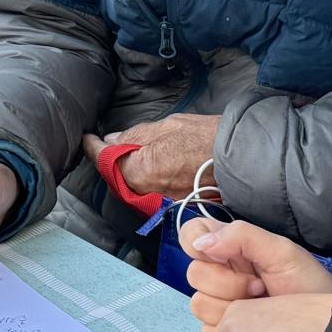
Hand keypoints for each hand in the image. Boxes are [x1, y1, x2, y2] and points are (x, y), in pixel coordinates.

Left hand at [80, 113, 219, 197]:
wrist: (244, 159)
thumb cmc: (208, 138)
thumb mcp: (168, 126)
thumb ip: (135, 135)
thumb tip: (112, 141)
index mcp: (141, 169)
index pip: (104, 159)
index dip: (92, 147)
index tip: (87, 137)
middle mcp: (147, 192)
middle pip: (115, 177)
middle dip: (108, 161)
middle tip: (104, 144)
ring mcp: (160, 202)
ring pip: (131, 186)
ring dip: (125, 171)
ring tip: (125, 153)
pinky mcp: (174, 205)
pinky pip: (149, 193)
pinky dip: (143, 180)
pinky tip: (147, 167)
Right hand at [136, 219, 331, 331]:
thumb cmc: (310, 287)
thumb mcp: (282, 252)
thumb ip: (241, 237)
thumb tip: (199, 244)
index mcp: (230, 255)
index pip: (192, 238)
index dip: (209, 247)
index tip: (234, 259)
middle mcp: (218, 284)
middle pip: (196, 277)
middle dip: (228, 283)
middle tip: (259, 290)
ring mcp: (220, 318)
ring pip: (199, 308)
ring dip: (229, 311)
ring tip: (260, 313)